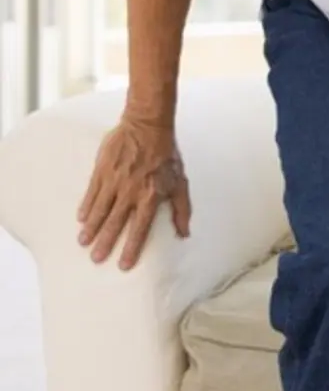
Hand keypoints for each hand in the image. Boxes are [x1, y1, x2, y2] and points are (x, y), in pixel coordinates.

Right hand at [77, 118, 190, 269]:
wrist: (148, 125)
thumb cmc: (166, 154)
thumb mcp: (180, 181)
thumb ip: (181, 209)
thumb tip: (184, 233)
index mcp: (150, 196)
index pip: (139, 229)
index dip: (131, 248)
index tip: (123, 265)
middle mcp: (131, 191)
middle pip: (116, 223)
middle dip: (106, 242)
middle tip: (96, 258)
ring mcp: (115, 180)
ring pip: (101, 209)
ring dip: (92, 227)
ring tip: (84, 242)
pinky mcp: (103, 169)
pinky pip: (92, 192)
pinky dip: (87, 205)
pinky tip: (82, 218)